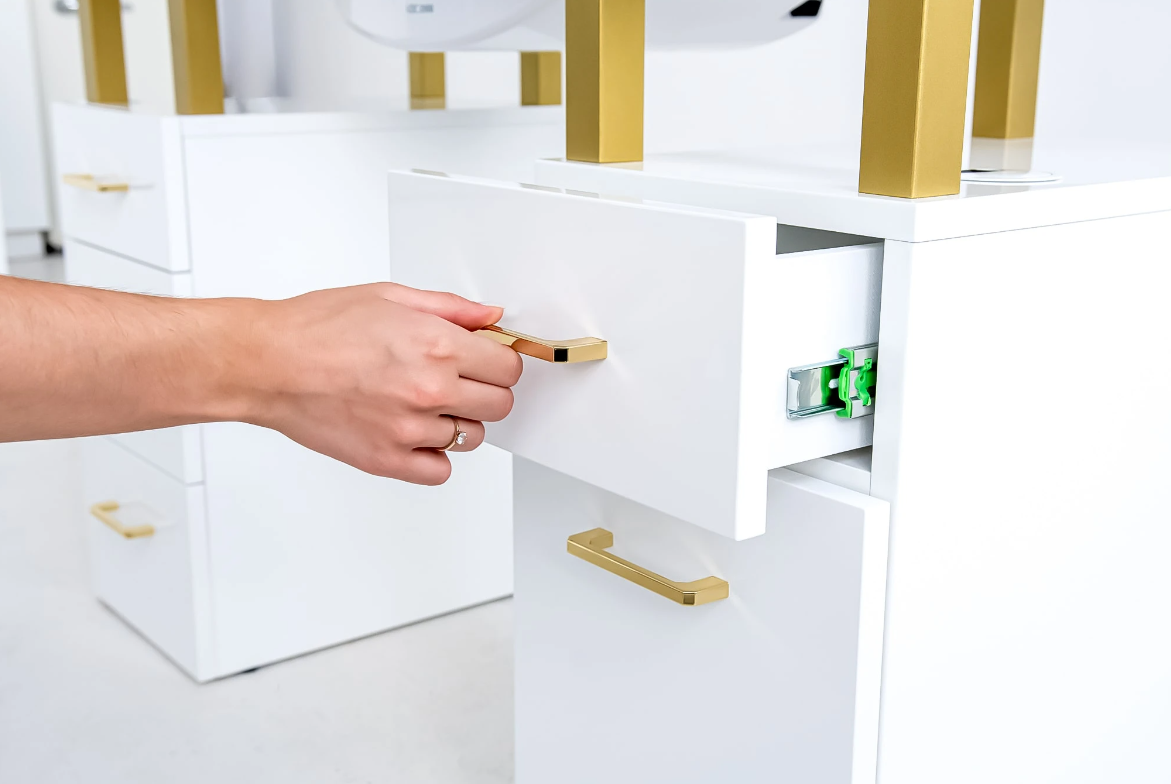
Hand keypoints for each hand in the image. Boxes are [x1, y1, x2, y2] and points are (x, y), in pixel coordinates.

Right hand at [242, 283, 521, 484]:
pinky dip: (433, 456)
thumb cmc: (317, 327)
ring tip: (422, 403)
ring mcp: (409, 429)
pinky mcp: (387, 459)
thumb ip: (450, 309)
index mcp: (437, 345)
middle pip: (499, 405)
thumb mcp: (390, 297)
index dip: (499, 362)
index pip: (508, 368)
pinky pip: (440, 470)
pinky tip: (413, 432)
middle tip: (457, 380)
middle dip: (485, 390)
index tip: (486, 361)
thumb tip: (490, 318)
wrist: (267, 364)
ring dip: (457, 421)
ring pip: (472, 438)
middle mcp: (429, 389)